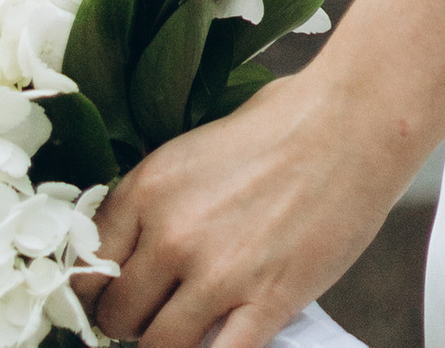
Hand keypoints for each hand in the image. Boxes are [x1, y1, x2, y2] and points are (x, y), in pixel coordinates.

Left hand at [86, 67, 395, 347]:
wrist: (357, 119)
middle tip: (159, 314)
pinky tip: (224, 340)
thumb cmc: (289, 120)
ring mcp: (218, 272)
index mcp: (149, 187)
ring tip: (193, 330)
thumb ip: (163, 198)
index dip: (101, 292)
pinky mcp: (265, 301)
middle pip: (118, 318)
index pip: (88, 270)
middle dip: (135, 324)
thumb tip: (142, 242)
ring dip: (172, 345)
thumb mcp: (200, 144)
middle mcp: (172, 233)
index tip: (118, 297)